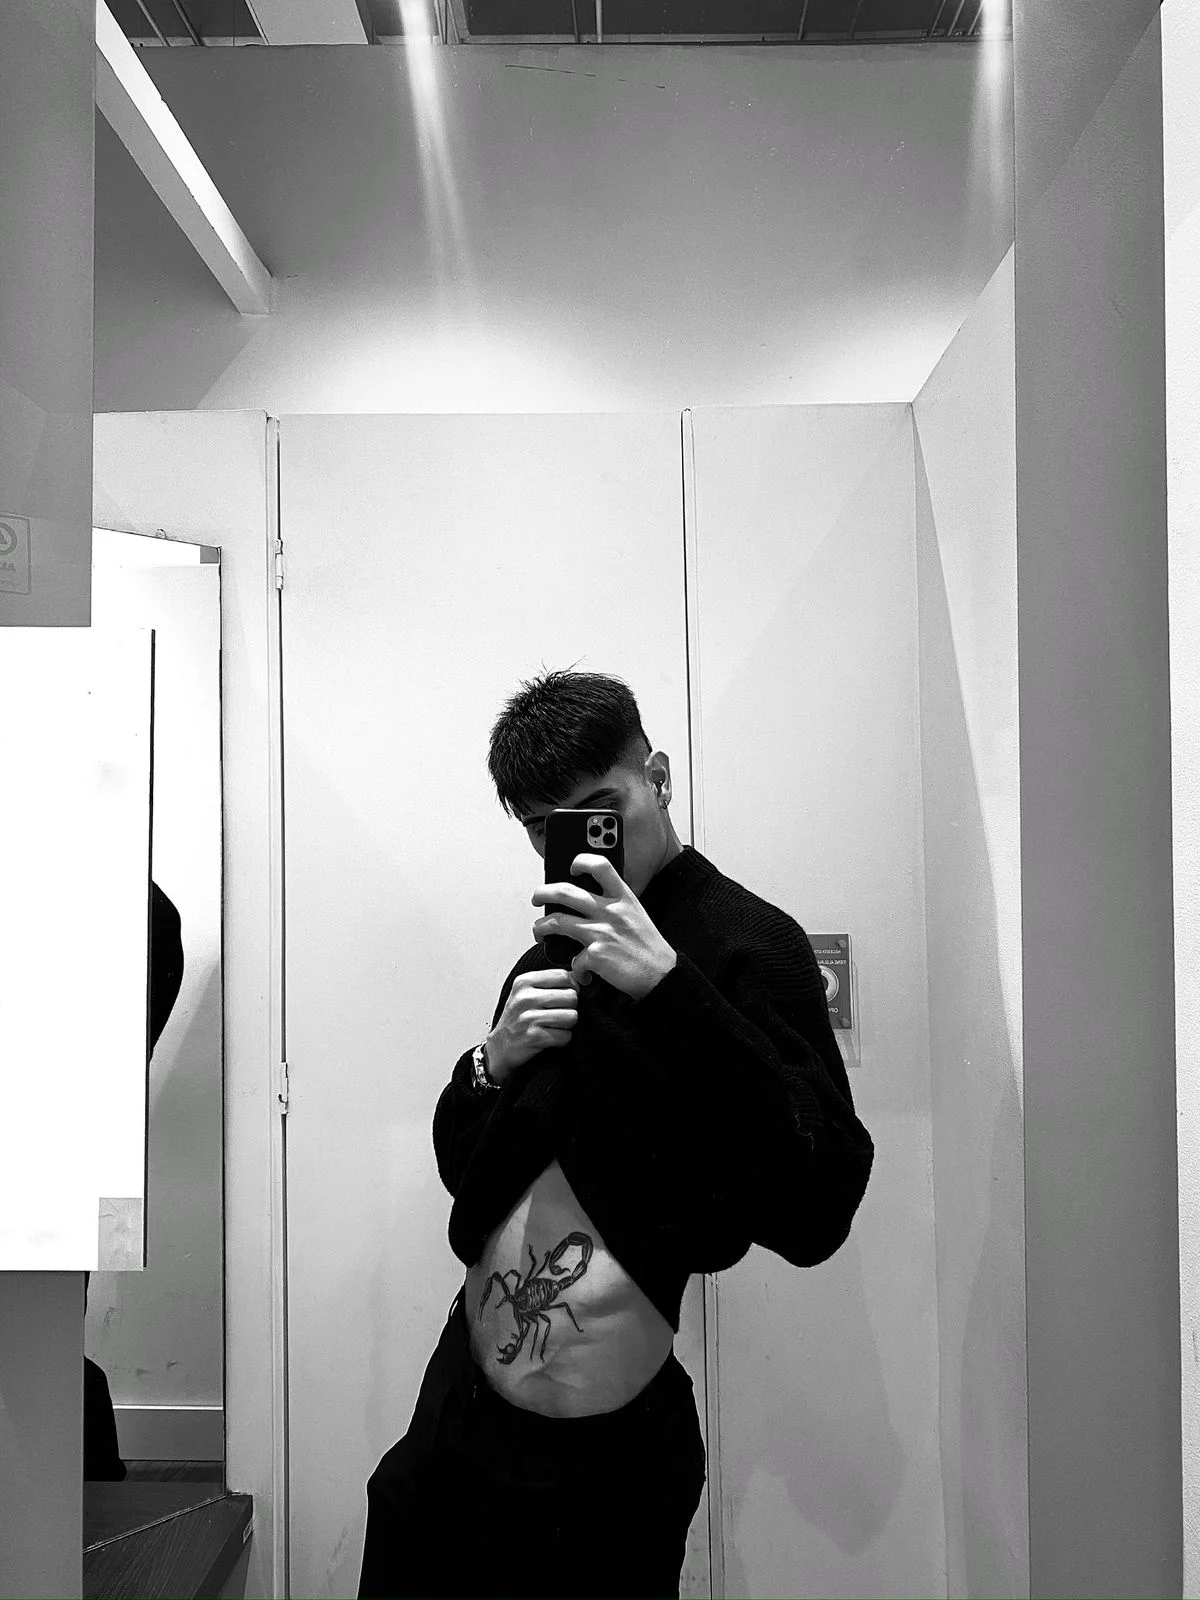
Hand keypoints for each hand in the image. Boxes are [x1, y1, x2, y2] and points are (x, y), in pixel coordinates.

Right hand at [487, 968, 580, 1079]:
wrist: (500, 1047)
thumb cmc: (517, 1019)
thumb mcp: (526, 993)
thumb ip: (550, 982)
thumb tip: (580, 977)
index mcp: (524, 982)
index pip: (564, 976)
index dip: (571, 987)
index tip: (564, 997)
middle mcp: (525, 997)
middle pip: (571, 997)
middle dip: (569, 1008)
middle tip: (556, 1015)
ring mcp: (528, 1017)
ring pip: (572, 1016)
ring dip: (567, 1025)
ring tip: (553, 1026)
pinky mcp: (533, 1036)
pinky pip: (566, 1036)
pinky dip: (562, 1040)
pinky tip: (549, 1038)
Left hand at [532, 854, 677, 1000]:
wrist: (662, 975)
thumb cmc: (648, 947)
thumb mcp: (636, 914)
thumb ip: (615, 905)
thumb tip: (586, 902)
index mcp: (623, 898)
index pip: (600, 866)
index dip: (581, 861)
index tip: (571, 867)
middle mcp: (611, 911)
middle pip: (566, 892)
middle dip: (543, 893)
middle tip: (537, 898)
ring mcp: (602, 932)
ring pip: (558, 921)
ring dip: (541, 927)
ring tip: (539, 931)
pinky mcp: (596, 955)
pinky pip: (573, 959)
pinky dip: (575, 968)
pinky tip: (582, 973)